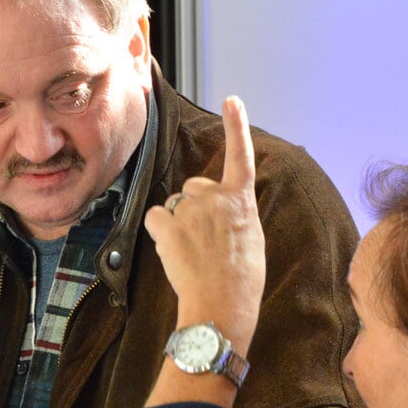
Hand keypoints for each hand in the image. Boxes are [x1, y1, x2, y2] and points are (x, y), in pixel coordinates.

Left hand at [143, 95, 265, 355]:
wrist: (222, 307)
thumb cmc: (240, 281)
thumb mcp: (251, 239)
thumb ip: (236, 214)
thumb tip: (223, 209)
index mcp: (242, 201)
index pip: (240, 156)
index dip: (236, 127)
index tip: (232, 100)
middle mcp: (217, 197)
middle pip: (194, 188)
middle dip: (194, 208)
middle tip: (205, 242)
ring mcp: (191, 209)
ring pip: (174, 205)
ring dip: (177, 223)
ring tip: (192, 252)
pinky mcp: (168, 224)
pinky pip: (155, 217)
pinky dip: (159, 232)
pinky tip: (174, 251)